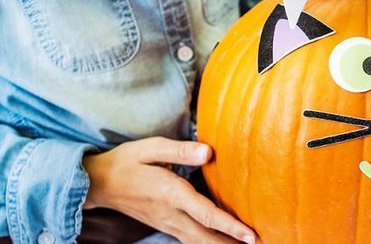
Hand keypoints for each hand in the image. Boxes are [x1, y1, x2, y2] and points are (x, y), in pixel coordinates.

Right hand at [83, 137, 258, 243]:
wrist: (99, 183)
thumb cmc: (127, 162)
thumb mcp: (150, 148)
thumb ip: (180, 151)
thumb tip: (208, 152)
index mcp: (171, 194)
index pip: (206, 214)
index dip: (230, 226)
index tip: (251, 235)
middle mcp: (171, 214)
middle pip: (206, 237)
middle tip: (260, 243)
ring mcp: (167, 223)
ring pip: (199, 242)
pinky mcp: (166, 225)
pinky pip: (192, 239)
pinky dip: (210, 242)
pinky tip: (224, 241)